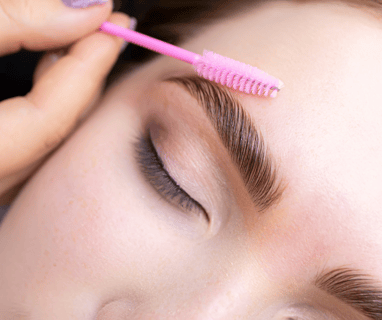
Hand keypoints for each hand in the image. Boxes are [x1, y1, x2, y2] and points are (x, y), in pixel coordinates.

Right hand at [0, 0, 130, 203]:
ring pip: (45, 147)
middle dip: (85, 82)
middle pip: (56, 138)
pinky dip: (43, 110)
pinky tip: (46, 78)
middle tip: (106, 35)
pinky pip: (27, 148)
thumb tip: (89, 8)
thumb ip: (16, 20)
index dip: (87, 71)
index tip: (114, 26)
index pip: (50, 120)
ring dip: (66, 96)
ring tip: (81, 48)